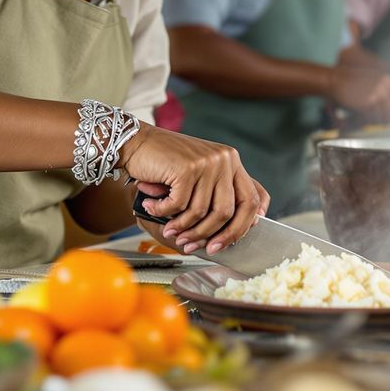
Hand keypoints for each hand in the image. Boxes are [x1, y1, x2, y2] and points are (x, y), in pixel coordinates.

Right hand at [118, 125, 268, 254]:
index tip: (233, 239)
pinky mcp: (187, 168)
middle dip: (215, 236)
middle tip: (199, 248)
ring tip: (170, 231)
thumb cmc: (164, 162)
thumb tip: (230, 233)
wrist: (135, 141)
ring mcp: (207, 163)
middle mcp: (225, 160)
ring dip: (184, 228)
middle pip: (230, 211)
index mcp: (231, 161)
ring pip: (202, 213)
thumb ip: (214, 195)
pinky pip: (180, 206)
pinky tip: (153, 208)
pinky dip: (164, 213)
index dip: (247, 223)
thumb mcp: (197, 175)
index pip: (254, 197)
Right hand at [327, 65, 389, 124]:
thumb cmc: (350, 84)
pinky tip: (361, 114)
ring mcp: (378, 92)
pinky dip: (369, 119)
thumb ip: (384, 93)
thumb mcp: (371, 82)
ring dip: (380, 119)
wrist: (333, 80)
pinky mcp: (370, 101)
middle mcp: (386, 84)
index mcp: (387, 79)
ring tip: (369, 115)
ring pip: (386, 114)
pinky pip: (374, 117)